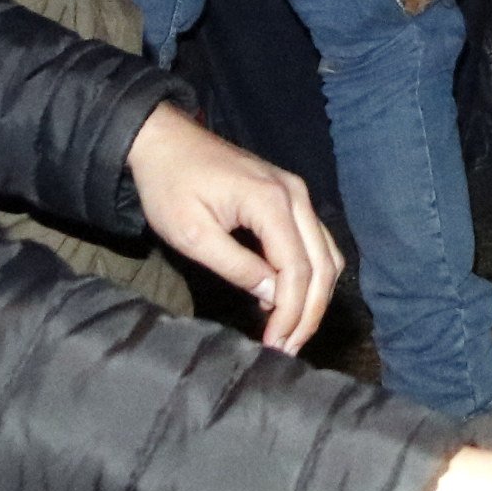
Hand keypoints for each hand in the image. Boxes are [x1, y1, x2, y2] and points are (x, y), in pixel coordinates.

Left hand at [123, 105, 343, 353]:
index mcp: (272, 202)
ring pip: (327, 254)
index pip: (298, 268)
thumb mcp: (192, 234)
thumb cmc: (170, 186)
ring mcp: (297, 193)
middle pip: (323, 264)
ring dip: (316, 296)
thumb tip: (273, 298)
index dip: (290, 312)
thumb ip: (236, 266)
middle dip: (309, 312)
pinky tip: (290, 299)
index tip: (274, 346)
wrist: (164, 141)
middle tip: (287, 349)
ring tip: (292, 332)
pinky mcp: (290, 196)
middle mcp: (296, 195)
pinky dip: (312, 275)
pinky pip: (316, 242)